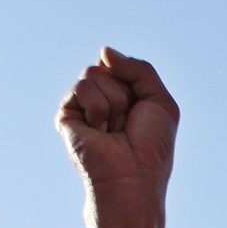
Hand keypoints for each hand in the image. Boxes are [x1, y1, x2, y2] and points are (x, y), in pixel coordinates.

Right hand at [57, 48, 180, 203]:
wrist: (133, 176)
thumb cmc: (151, 146)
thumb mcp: (160, 100)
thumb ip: (139, 68)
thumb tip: (103, 51)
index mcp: (123, 96)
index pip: (121, 65)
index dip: (135, 82)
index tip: (141, 109)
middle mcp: (100, 99)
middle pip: (107, 67)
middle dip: (124, 92)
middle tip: (127, 124)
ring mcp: (82, 107)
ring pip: (94, 73)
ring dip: (113, 103)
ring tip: (114, 130)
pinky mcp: (66, 115)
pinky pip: (82, 87)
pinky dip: (98, 109)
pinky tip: (99, 132)